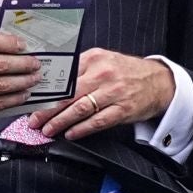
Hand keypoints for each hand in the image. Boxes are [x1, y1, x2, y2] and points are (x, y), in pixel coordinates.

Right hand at [0, 31, 39, 126]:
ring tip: (33, 79)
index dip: (11, 44)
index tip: (24, 46)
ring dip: (22, 83)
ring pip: (1, 85)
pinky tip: (22, 95)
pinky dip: (12, 99)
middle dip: (23, 65)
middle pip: (0, 64)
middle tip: (35, 64)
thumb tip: (9, 42)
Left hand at [31, 49, 174, 140]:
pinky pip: (98, 121)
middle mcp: (103, 74)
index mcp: (95, 58)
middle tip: (34, 119)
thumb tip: (52, 83)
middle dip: (48, 109)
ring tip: (48, 129)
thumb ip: (80, 68)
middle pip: (69, 94)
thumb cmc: (126, 71)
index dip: (46, 91)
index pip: (64, 76)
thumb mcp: (104, 60)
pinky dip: (82, 129)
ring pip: (81, 109)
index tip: (33, 101)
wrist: (158, 81)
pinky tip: (71, 134)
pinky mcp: (123, 110)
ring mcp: (114, 92)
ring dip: (61, 122)